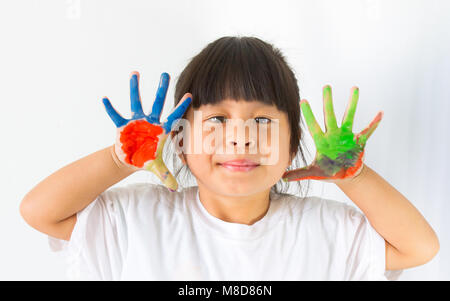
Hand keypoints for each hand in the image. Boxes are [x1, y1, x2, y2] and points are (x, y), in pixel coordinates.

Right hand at [102, 71, 191, 190]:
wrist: (131, 159)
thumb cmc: (146, 159)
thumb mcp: (156, 168)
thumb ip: (166, 176)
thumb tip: (175, 189)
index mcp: (161, 130)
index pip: (174, 116)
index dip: (181, 107)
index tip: (190, 95)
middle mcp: (150, 122)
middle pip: (157, 103)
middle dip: (161, 90)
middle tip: (165, 74)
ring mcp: (136, 121)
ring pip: (136, 102)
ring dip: (135, 89)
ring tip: (135, 74)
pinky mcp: (123, 125)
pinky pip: (116, 115)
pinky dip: (110, 108)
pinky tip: (105, 99)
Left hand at [282, 85, 382, 183]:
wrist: (346, 176)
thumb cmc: (328, 173)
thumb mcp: (313, 173)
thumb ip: (299, 174)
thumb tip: (282, 178)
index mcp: (322, 141)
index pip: (313, 125)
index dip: (308, 113)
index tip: (303, 100)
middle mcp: (333, 135)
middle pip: (330, 115)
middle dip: (328, 101)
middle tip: (326, 86)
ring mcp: (346, 136)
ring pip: (349, 117)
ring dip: (352, 104)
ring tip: (354, 89)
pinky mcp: (358, 141)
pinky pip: (367, 131)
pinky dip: (373, 124)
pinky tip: (380, 114)